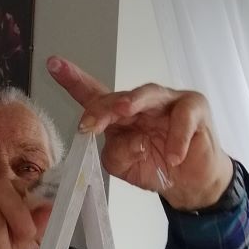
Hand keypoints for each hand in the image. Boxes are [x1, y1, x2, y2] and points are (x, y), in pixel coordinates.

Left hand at [47, 57, 233, 209]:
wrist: (189, 183)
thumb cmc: (154, 167)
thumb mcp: (124, 165)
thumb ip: (114, 153)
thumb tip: (127, 141)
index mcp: (120, 114)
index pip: (95, 94)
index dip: (74, 80)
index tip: (53, 64)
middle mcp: (142, 102)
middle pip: (118, 97)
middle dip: (101, 108)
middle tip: (88, 123)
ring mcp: (168, 101)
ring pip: (149, 94)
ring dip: (134, 101)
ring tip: (123, 111)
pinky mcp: (195, 108)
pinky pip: (183, 118)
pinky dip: (177, 139)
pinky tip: (173, 157)